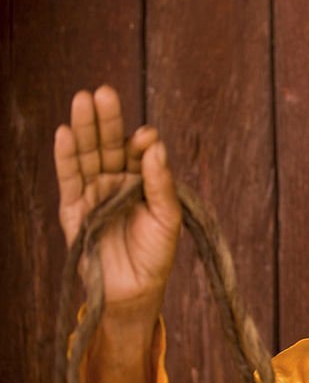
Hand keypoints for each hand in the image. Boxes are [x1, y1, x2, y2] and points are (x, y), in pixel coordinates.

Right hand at [55, 85, 180, 322]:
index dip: (142, 141)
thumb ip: (160, 183)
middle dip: (107, 119)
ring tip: (83, 100)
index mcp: (143, 180)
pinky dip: (66, 156)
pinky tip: (65, 132)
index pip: (139, 151)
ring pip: (87, 154)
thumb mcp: (168, 218)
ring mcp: (94, 192)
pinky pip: (69, 178)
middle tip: (104, 92)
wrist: (134, 291)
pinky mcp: (74, 208)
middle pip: (109, 144)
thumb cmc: (156, 255)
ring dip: (84, 128)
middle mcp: (117, 181)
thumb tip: (154, 146)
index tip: (146, 137)